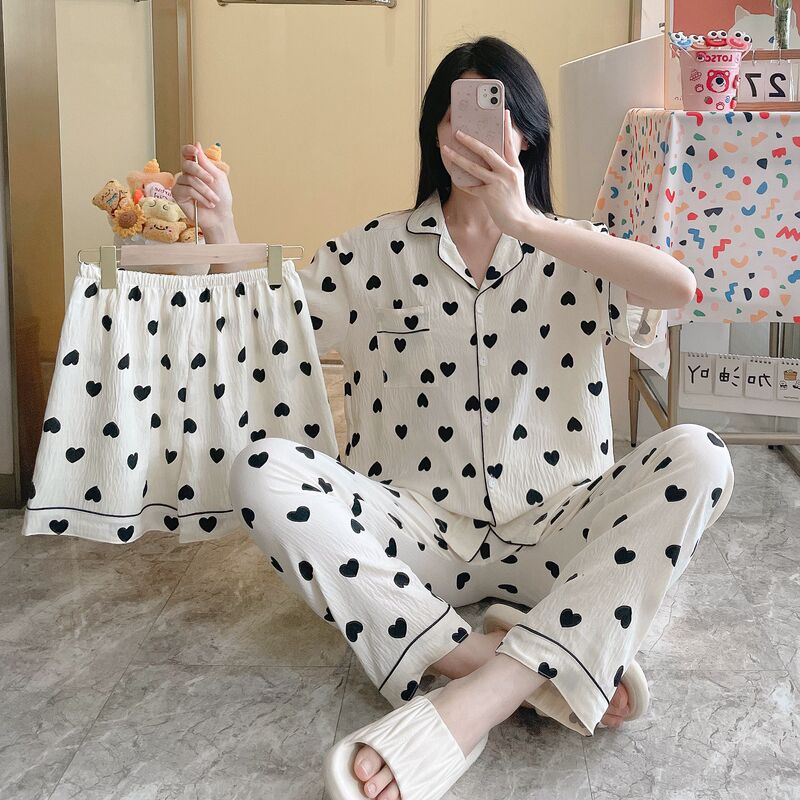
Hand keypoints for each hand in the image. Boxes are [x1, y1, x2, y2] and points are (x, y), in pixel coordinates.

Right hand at [172, 142, 233, 233]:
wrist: (220, 216)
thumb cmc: (221, 197)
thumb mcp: (217, 177)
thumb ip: (206, 162)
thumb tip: (196, 144)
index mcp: (197, 168)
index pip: (187, 153)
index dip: (189, 150)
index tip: (195, 151)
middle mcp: (187, 174)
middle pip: (188, 165)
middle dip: (201, 173)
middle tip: (212, 181)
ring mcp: (181, 184)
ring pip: (189, 179)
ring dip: (205, 190)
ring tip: (214, 199)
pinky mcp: (177, 195)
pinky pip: (187, 190)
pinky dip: (200, 197)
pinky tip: (207, 203)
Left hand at [441, 109, 534, 236]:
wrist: (521, 222)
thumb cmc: (516, 203)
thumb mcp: (516, 181)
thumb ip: (507, 168)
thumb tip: (494, 157)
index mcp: (514, 167)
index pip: (510, 143)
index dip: (506, 127)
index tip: (504, 112)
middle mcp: (507, 172)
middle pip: (487, 151)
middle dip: (471, 140)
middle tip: (458, 131)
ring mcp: (498, 183)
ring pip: (474, 167)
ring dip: (458, 158)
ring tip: (446, 150)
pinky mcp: (489, 195)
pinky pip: (472, 186)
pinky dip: (462, 182)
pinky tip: (452, 176)